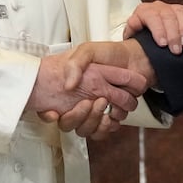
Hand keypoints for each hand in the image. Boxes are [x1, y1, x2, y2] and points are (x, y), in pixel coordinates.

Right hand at [29, 41, 145, 138]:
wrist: (134, 58)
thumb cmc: (109, 54)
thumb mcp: (87, 51)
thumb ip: (75, 65)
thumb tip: (68, 86)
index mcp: (70, 89)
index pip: (50, 110)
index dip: (48, 115)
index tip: (55, 112)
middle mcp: (80, 102)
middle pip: (69, 124)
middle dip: (80, 116)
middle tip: (91, 101)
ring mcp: (94, 111)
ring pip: (86, 130)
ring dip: (95, 121)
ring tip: (104, 104)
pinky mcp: (109, 116)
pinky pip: (102, 132)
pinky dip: (107, 126)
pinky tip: (111, 115)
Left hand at [125, 0, 182, 54]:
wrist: (146, 45)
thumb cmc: (140, 44)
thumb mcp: (131, 41)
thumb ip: (130, 38)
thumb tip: (131, 40)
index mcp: (143, 12)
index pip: (150, 16)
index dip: (157, 29)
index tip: (162, 44)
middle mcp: (158, 8)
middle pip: (167, 15)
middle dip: (172, 34)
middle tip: (176, 50)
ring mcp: (173, 8)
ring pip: (181, 12)